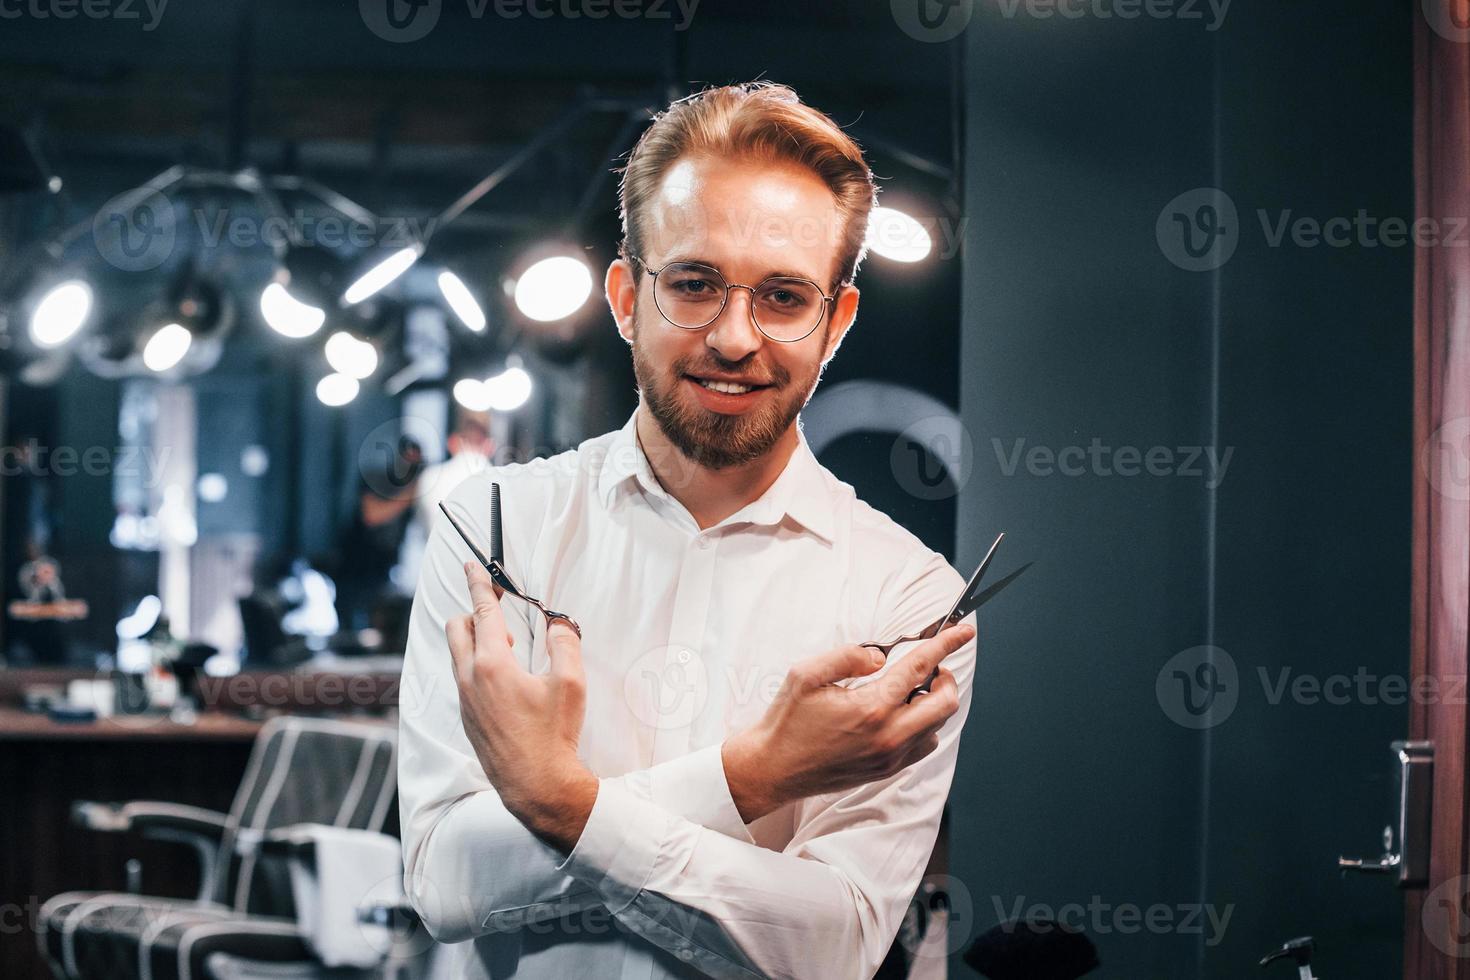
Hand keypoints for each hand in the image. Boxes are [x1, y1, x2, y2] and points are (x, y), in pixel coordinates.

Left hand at [445, 561, 597, 849]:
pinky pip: (463, 678)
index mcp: (492, 664)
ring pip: (458, 654)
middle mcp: (470, 679)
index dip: (479, 584)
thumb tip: (558, 622)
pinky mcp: (467, 718)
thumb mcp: (571, 684)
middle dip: (474, 611)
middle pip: (457, 628)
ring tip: (508, 648)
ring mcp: (465, 700)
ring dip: (476, 640)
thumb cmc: (554, 735)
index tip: (472, 566)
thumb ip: (564, 644)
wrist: (536, 786)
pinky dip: (477, 665)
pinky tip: (505, 679)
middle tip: (500, 611)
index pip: (482, 611)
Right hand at [722, 622, 973, 822]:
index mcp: (871, 708)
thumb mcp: (807, 674)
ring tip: (909, 691)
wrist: (774, 768)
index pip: (920, 668)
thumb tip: (881, 656)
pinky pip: (923, 746)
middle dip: (945, 677)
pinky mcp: (886, 771)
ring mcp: (890, 758)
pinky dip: (923, 726)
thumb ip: (849, 656)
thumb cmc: (787, 720)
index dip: (946, 645)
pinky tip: (901, 715)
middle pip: (945, 703)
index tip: (963, 631)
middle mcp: (888, 736)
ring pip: (937, 726)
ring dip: (933, 703)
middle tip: (930, 667)